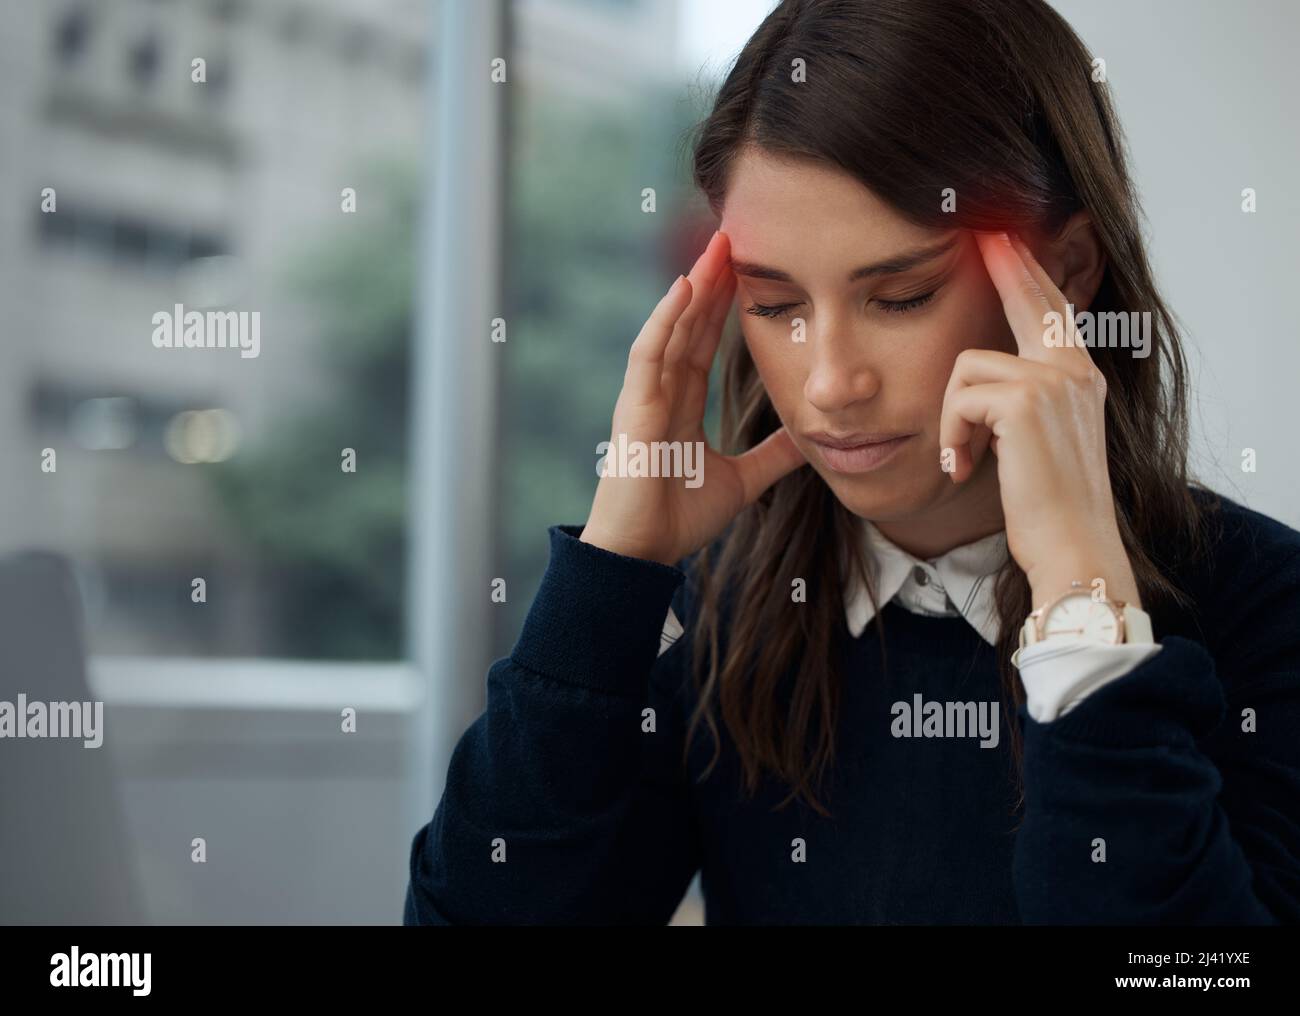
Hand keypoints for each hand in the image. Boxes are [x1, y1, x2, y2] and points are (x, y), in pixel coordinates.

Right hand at [580, 230, 807, 565]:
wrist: (644, 554)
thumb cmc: (677, 519)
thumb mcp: (743, 480)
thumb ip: (772, 455)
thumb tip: (810, 438)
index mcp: (681, 404)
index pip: (703, 340)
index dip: (724, 304)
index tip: (749, 267)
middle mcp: (660, 392)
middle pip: (688, 323)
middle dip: (711, 280)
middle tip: (735, 234)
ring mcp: (644, 397)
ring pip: (670, 327)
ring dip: (692, 286)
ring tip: (716, 247)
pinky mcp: (634, 409)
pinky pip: (648, 354)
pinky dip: (665, 319)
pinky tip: (685, 288)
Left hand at [939, 231, 1140, 609]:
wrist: (1071, 546)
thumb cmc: (1048, 507)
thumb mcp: (1037, 443)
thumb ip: (1023, 402)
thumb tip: (988, 381)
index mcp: (1080, 378)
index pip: (1051, 311)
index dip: (1027, 274)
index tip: (1005, 239)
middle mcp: (1074, 371)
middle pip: (1030, 300)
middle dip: (1006, 264)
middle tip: (985, 230)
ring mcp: (1054, 381)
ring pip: (967, 368)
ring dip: (951, 420)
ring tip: (963, 459)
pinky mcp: (1025, 401)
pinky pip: (959, 398)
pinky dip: (950, 436)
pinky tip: (963, 469)